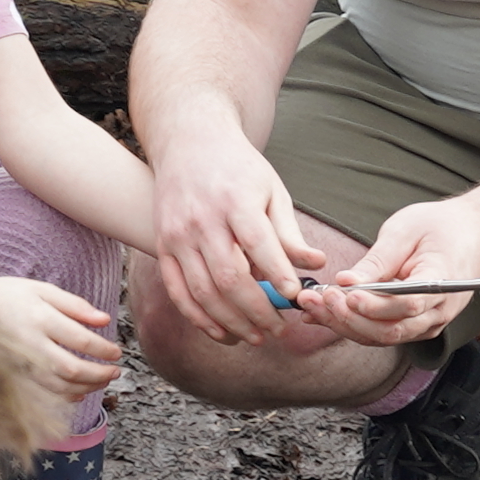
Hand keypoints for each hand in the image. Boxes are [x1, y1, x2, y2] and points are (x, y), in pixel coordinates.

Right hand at [0, 276, 121, 402]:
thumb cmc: (8, 295)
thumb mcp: (41, 289)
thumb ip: (74, 304)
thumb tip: (104, 320)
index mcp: (39, 317)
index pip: (80, 339)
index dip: (103, 350)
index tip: (116, 353)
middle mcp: (30, 343)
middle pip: (71, 368)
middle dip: (98, 374)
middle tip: (115, 372)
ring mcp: (20, 362)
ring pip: (58, 385)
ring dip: (86, 387)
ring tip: (102, 381)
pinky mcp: (14, 374)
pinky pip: (44, 392)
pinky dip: (65, 395)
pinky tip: (79, 392)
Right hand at [148, 130, 325, 350]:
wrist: (189, 143)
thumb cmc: (238, 169)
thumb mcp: (272, 190)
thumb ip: (289, 232)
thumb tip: (316, 264)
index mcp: (236, 201)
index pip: (258, 244)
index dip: (278, 276)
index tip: (295, 299)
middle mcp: (203, 219)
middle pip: (229, 278)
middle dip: (257, 311)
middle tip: (278, 330)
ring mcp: (178, 235)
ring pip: (203, 291)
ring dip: (231, 322)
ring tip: (255, 336)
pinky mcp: (162, 246)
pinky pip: (178, 291)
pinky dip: (199, 318)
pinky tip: (221, 332)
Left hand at [309, 198, 479, 349]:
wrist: (472, 235)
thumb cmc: (441, 227)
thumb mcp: (406, 231)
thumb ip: (377, 261)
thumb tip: (345, 281)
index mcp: (443, 282)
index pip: (407, 304)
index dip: (372, 305)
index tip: (343, 294)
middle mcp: (439, 311)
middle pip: (390, 330)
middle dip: (347, 318)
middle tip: (315, 300)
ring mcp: (428, 324)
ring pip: (382, 338)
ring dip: (343, 325)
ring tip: (311, 305)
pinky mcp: (415, 326)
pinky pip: (381, 334)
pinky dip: (351, 326)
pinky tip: (323, 314)